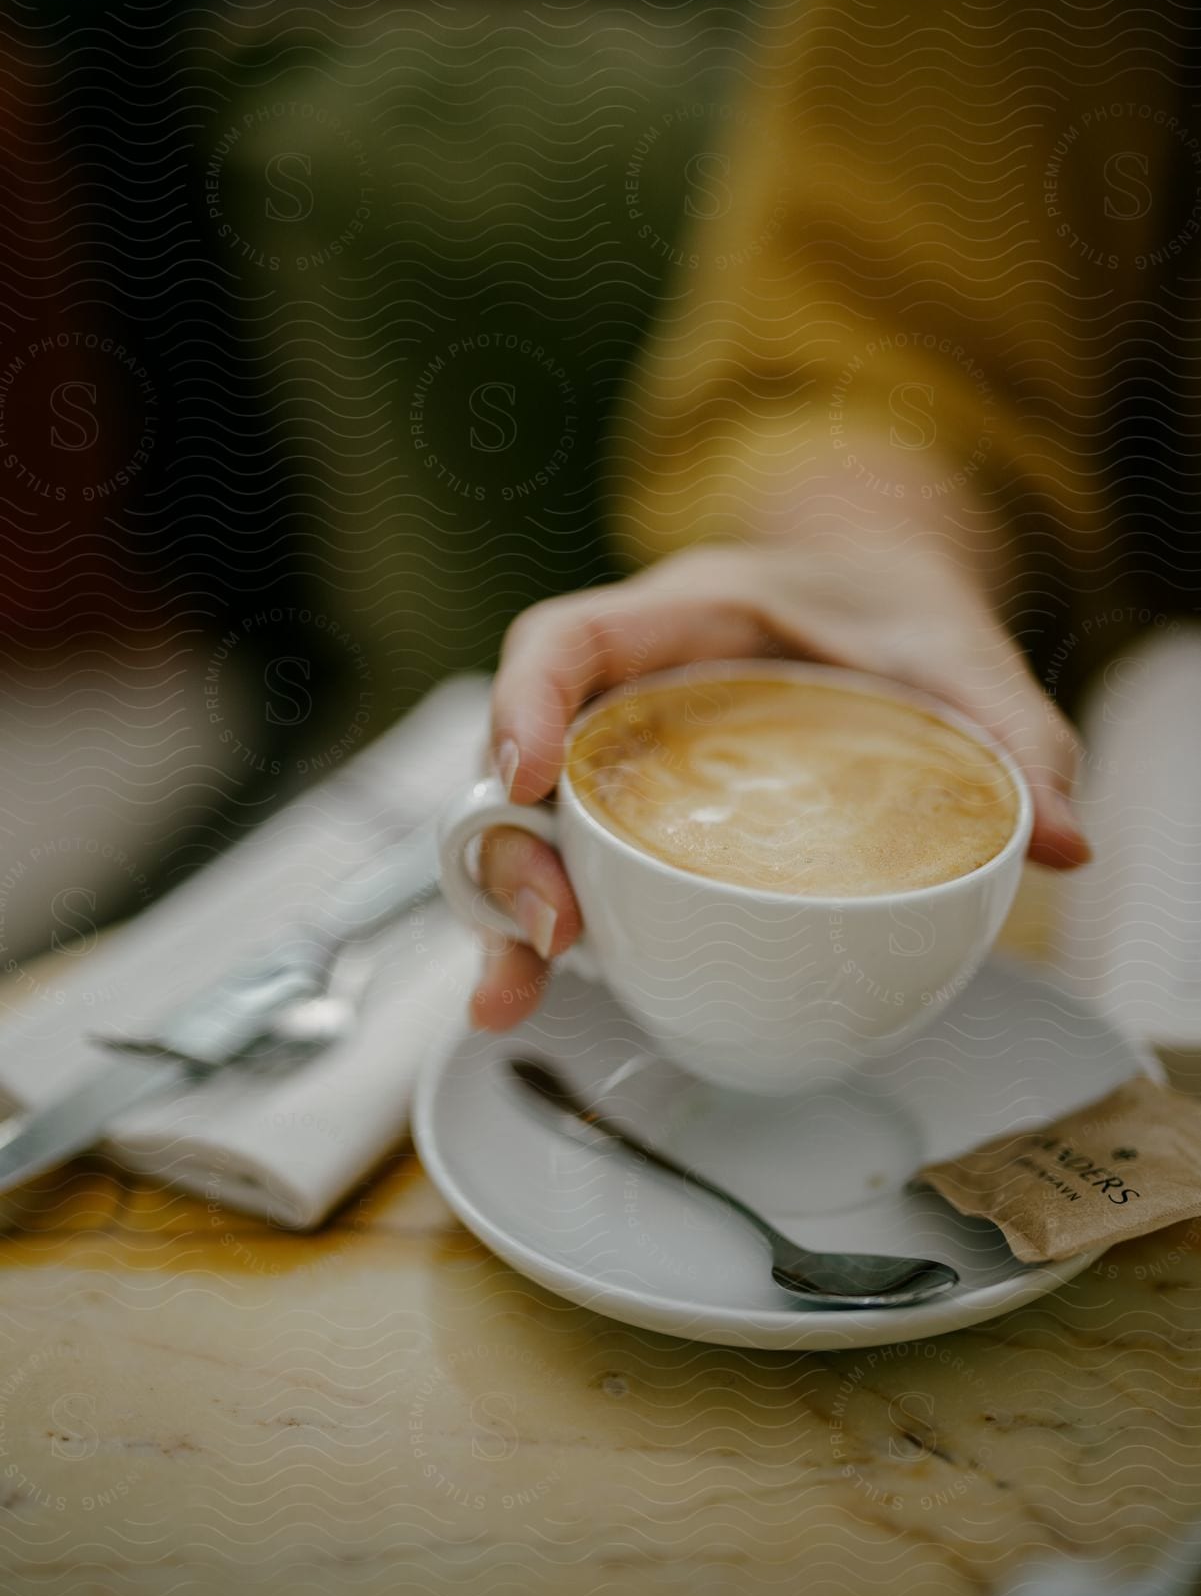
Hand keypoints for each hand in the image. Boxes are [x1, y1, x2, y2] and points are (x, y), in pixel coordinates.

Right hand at [472, 541, 1089, 1029]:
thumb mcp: (951, 647)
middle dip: (509, 847)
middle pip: (520, 758)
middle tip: (550, 931)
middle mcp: (626, 689)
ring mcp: (622, 756)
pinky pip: (571, 864)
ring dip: (506, 912)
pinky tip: (541, 994)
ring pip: (525, 826)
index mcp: (681, 616)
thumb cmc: (886, 603)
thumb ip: (1009, 727)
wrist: (876, 596)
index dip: (526, 702)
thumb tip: (1061, 838)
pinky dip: (546, 930)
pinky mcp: (637, 814)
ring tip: (513, 999)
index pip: (567, 639)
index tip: (531, 774)